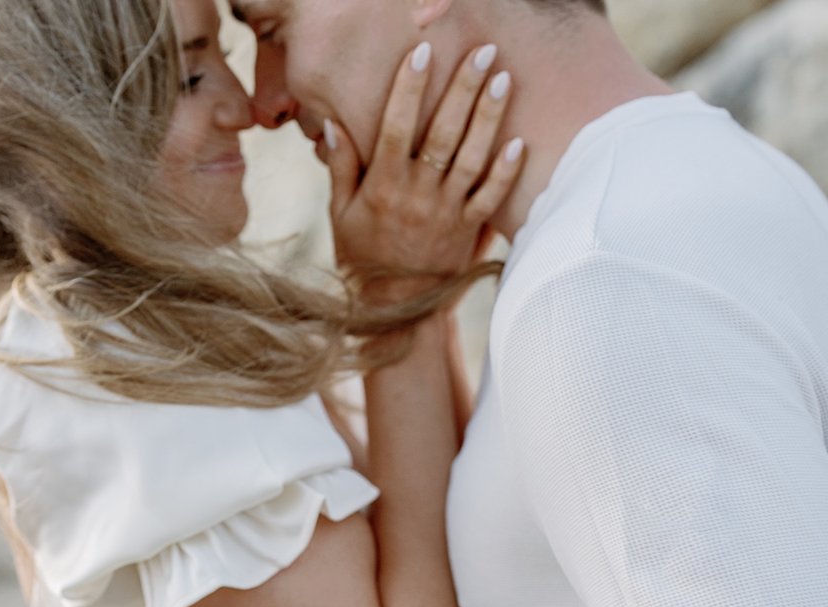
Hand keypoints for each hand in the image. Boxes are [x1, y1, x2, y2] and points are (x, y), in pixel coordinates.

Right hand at [325, 42, 523, 297]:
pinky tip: (519, 142)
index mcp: (382, 186)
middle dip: (463, 88)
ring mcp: (445, 213)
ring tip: (503, 79)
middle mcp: (416, 196)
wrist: (393, 310)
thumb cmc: (363, 258)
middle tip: (482, 51)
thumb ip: (340, 168)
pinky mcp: (467, 231)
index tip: (421, 53)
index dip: (408, 88)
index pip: (395, 126)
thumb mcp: (340, 215)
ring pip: (470, 158)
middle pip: (442, 133)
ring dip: (488, 118)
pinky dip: (505, 172)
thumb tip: (332, 123)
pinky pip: (489, 198)